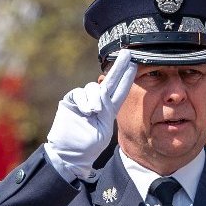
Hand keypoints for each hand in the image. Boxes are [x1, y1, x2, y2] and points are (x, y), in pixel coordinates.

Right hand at [43, 50, 137, 182]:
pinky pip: (79, 93)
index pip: (121, 90)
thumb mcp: (103, 128)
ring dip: (95, 98)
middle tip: (127, 53)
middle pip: (110, 80)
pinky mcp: (71, 101)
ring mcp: (84, 100)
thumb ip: (104, 111)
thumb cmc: (88, 145)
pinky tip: (85, 111)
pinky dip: (84, 100)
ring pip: (93, 88)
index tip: (136, 64)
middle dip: (119, 66)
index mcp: (109, 109)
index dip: (127, 77)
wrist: (70, 152)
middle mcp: (98, 101)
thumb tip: (102, 95)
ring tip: (94, 111)